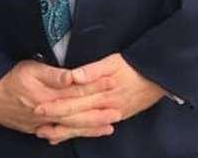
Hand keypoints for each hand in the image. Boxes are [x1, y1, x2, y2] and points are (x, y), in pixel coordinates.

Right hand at [0, 60, 116, 135]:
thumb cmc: (9, 77)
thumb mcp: (30, 68)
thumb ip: (54, 74)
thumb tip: (74, 76)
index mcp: (47, 96)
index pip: (77, 92)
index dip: (96, 88)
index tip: (112, 83)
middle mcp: (46, 113)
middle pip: (77, 114)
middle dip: (99, 113)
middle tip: (118, 111)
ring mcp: (40, 123)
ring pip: (69, 127)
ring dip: (90, 128)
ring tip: (108, 127)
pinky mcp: (34, 128)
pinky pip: (57, 133)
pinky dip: (72, 135)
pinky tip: (83, 134)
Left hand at [33, 53, 166, 144]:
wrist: (160, 76)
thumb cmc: (136, 65)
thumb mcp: (115, 61)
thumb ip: (92, 69)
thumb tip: (73, 77)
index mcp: (101, 91)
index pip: (73, 100)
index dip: (55, 105)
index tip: (38, 107)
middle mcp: (104, 106)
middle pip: (76, 116)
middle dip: (56, 122)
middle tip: (36, 127)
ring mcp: (111, 113)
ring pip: (84, 125)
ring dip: (66, 131)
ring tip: (48, 136)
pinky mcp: (117, 116)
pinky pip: (95, 127)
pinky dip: (82, 132)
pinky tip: (70, 134)